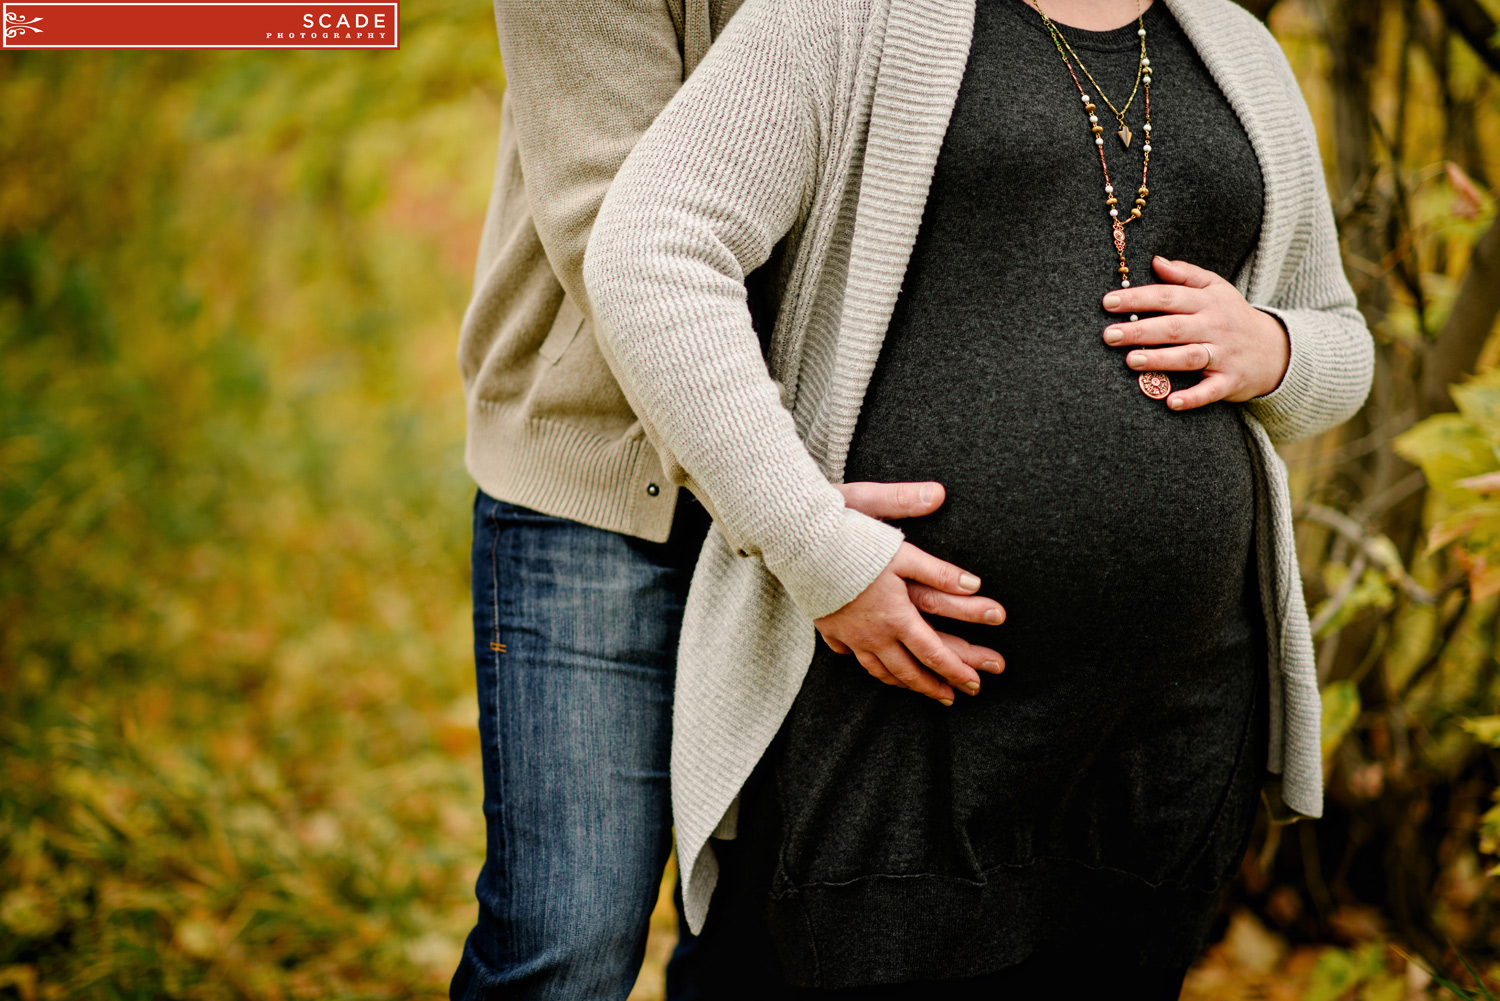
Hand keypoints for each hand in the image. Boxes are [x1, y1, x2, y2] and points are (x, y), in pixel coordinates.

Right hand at [821, 481, 1006, 704]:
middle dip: (932, 687)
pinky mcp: (828, 629)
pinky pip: (849, 655)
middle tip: (950, 698)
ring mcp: (848, 636)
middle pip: (907, 671)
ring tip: (916, 688)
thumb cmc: (857, 545)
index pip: (933, 654)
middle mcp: (873, 635)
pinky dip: (865, 662)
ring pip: (878, 670)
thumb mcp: (904, 554)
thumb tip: (976, 585)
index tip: (972, 685)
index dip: (956, 671)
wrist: (803, 546)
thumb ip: (940, 572)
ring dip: (901, 682)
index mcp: (897, 618)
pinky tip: (871, 661)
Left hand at [1101, 256, 1290, 410]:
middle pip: (1174, 327)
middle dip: (1140, 330)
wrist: (1277, 349)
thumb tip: (1155, 261)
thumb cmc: (1233, 316)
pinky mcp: (1230, 381)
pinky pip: (1210, 391)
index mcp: (1207, 302)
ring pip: (1189, 357)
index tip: (1108, 302)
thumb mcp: (1216, 288)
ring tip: (1131, 361)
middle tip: (1109, 335)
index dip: (1138, 298)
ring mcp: (1223, 355)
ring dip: (1160, 359)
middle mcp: (1214, 326)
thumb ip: (1185, 275)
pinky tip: (1169, 403)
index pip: (1168, 296)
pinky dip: (1192, 398)